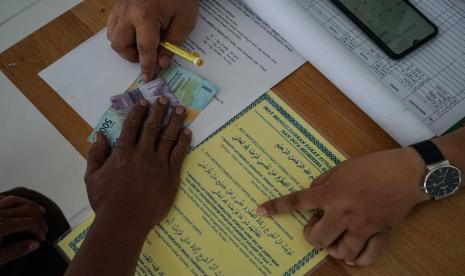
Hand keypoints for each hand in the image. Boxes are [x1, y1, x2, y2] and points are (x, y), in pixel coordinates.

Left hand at [0, 196, 46, 265]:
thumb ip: (16, 250)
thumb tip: (35, 244)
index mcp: (1, 227)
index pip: (29, 223)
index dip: (39, 230)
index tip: (42, 238)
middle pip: (26, 210)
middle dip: (38, 218)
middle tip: (44, 228)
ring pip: (15, 200)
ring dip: (29, 204)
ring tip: (39, 210)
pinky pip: (2, 198)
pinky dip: (13, 199)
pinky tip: (18, 202)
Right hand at [84, 97, 190, 232]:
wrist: (124, 221)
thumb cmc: (106, 201)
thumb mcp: (92, 177)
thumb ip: (96, 155)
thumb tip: (99, 136)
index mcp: (123, 152)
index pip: (132, 126)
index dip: (138, 112)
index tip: (143, 102)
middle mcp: (142, 153)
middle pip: (152, 126)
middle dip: (158, 110)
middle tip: (164, 99)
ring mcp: (158, 163)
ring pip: (168, 136)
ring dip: (175, 120)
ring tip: (180, 109)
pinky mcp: (171, 175)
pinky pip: (179, 153)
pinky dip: (184, 141)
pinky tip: (188, 132)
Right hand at [107, 0, 198, 81]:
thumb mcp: (184, 20)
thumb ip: (172, 43)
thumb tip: (162, 62)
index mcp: (145, 16)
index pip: (144, 50)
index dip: (147, 66)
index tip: (148, 78)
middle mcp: (128, 12)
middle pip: (119, 44)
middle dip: (132, 55)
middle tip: (147, 55)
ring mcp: (121, 6)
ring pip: (112, 34)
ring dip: (125, 45)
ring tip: (142, 43)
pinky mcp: (120, 2)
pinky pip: (113, 23)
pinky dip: (122, 32)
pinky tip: (136, 31)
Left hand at [257, 147, 429, 265]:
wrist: (407, 173)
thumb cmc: (373, 165)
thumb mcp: (341, 167)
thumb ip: (323, 182)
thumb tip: (313, 195)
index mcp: (332, 193)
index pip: (298, 202)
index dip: (277, 207)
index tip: (261, 211)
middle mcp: (344, 212)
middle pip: (318, 237)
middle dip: (311, 235)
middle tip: (317, 226)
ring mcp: (363, 226)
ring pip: (341, 251)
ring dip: (333, 248)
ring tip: (334, 239)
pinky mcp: (381, 233)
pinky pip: (368, 256)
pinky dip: (358, 259)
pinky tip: (353, 255)